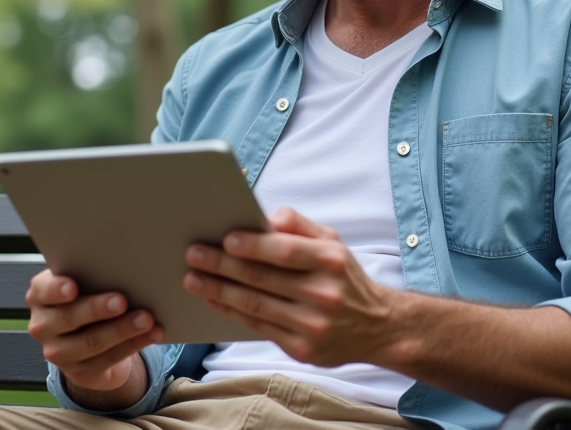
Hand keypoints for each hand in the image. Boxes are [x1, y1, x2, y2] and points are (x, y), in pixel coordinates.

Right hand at [25, 269, 162, 394]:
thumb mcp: (84, 284)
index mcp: (41, 296)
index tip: (72, 287)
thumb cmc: (89, 297)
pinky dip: (134, 344)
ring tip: (146, 318)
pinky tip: (152, 333)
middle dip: (97, 309)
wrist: (90, 340)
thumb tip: (125, 266)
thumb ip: (92, 275)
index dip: (56, 289)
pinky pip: (109, 358)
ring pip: (92, 342)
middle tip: (122, 300)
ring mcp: (59, 353)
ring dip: (122, 329)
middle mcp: (43, 326)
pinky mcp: (80, 373)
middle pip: (69, 317)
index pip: (44, 291)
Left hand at [183, 207, 397, 366]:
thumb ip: (298, 225)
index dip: (253, 245)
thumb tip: (263, 220)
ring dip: (218, 291)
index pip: (286, 251)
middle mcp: (324, 294)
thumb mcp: (333, 242)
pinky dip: (231, 312)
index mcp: (331, 261)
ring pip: (255, 305)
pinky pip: (258, 327)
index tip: (225, 239)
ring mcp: (313, 325)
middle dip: (222, 266)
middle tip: (194, 255)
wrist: (377, 327)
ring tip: (192, 278)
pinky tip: (213, 300)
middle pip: (263, 278)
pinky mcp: (302, 349)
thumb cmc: (345, 278)